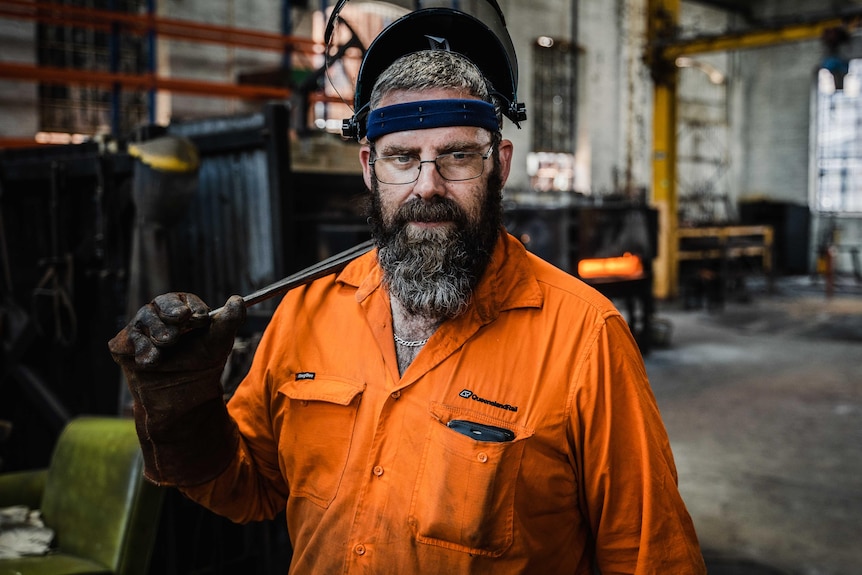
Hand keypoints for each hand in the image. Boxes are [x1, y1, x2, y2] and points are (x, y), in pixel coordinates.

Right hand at [108, 292, 245, 374]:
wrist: (183, 397)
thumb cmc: (200, 365)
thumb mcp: (218, 343)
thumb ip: (229, 322)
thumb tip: (237, 300)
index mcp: (182, 311)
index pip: (184, 300)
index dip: (192, 307)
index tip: (201, 318)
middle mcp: (159, 316)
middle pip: (161, 303)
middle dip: (172, 311)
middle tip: (182, 318)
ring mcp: (140, 331)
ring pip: (144, 319)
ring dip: (159, 330)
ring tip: (168, 343)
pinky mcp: (124, 347)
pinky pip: (129, 341)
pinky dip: (142, 348)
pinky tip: (152, 359)